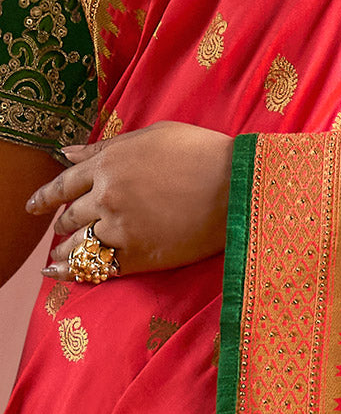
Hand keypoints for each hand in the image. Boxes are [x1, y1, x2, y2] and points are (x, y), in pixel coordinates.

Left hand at [27, 121, 234, 279]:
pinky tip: (63, 276)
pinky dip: (76, 273)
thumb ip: (106, 147)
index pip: (64, 183)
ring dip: (64, 252)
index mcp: (108, 164)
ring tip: (56, 260)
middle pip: (70, 216)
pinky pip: (98, 268)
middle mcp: (106, 196)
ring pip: (78, 244)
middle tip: (57, 234)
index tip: (33, 206)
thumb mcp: (150, 137)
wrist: (234, 186)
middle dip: (61, 225)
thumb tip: (67, 152)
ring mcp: (120, 228)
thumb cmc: (201, 154)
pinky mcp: (139, 256)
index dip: (45, 196)